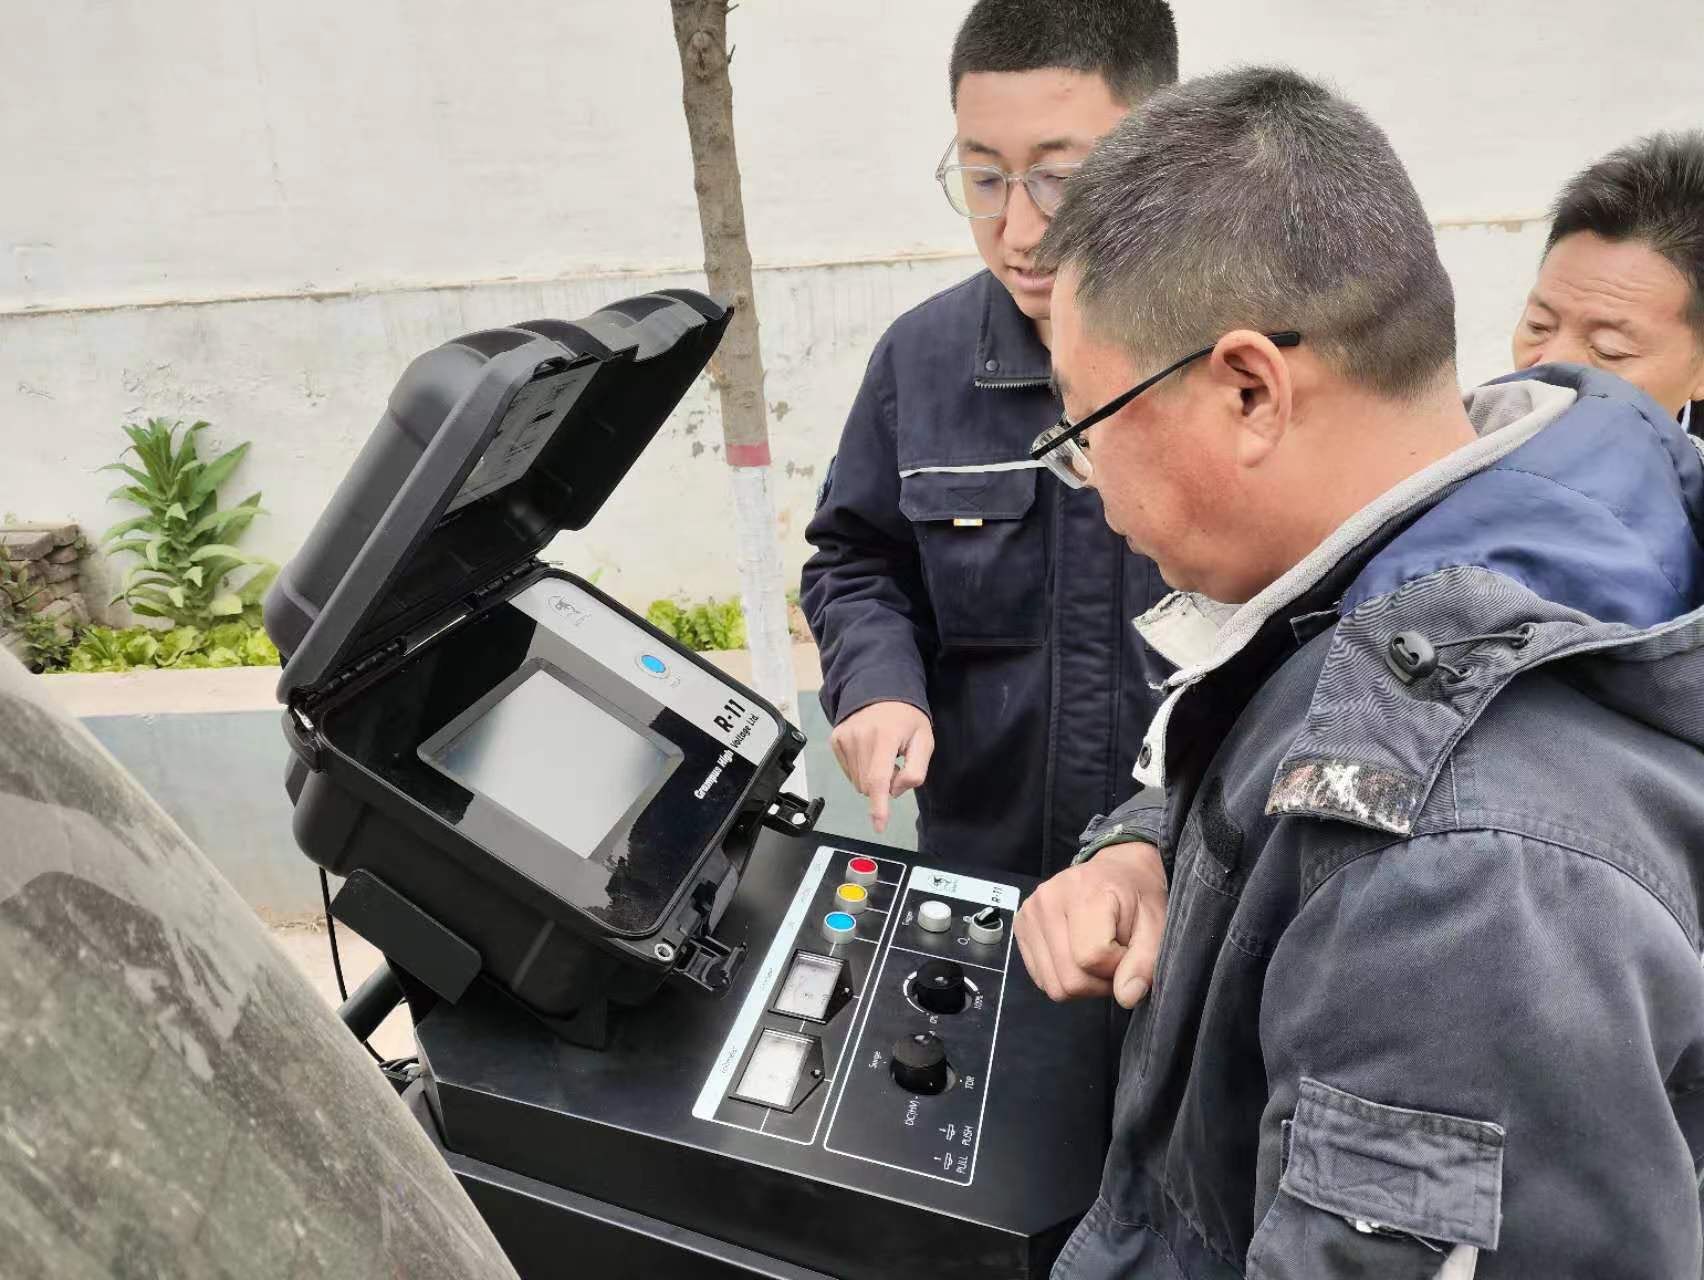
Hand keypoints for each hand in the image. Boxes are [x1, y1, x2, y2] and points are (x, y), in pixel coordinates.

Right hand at [828, 701, 933, 835]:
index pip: (878, 779)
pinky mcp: (835, 739)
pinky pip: (849, 771)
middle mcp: (859, 738)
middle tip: (895, 763)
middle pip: (868, 785)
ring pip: (857, 781)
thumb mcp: (924, 741)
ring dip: (872, 777)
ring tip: (882, 754)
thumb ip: (916, 770)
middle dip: (884, 785)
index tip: (879, 826)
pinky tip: (869, 752)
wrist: (881, 689)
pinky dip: (861, 769)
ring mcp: (844, 738)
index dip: (879, 807)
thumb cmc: (907, 718)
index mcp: (884, 737)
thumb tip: (894, 791)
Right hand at [1015, 841, 1168, 1007]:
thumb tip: (1126, 997)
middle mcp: (1047, 901)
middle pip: (1070, 979)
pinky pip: (1041, 979)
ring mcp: (1028, 914)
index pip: (1092, 958)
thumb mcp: (1156, 923)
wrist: (1116, 870)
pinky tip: (1078, 955)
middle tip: (1116, 959)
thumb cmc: (1138, 895)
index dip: (1117, 966)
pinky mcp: (1021, 927)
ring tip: (1098, 957)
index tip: (1128, 951)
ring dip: (1082, 982)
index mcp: (1083, 892)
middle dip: (1100, 981)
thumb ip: (1145, 961)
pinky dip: (1064, 977)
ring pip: (1054, 985)